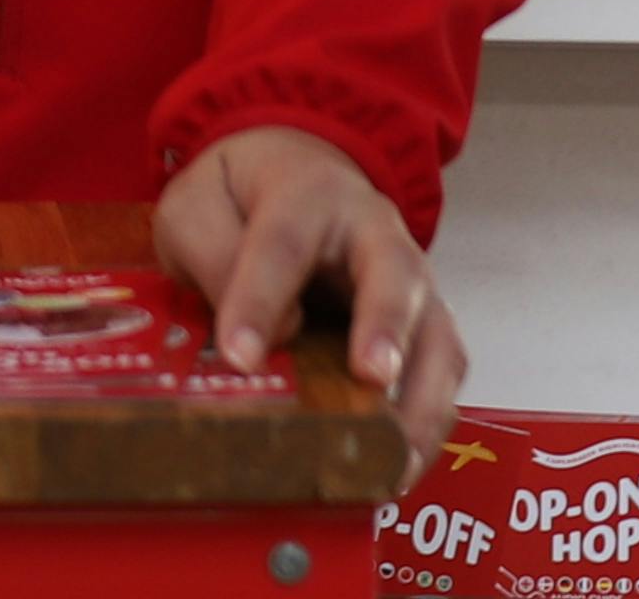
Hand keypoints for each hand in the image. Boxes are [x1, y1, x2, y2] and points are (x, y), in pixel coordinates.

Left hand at [158, 124, 459, 463]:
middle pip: (393, 273)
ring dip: (421, 398)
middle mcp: (373, 231)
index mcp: (306, 193)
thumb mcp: (196, 206)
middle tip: (372, 376)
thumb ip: (211, 253)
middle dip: (385, 325)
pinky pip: (441, 371)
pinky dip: (427, 422)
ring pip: (435, 332)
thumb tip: (257, 339)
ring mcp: (408, 279)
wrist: (297, 171)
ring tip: (392, 461)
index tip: (240, 357)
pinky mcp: (423, 323)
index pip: (282, 243)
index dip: (260, 300)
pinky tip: (396, 468)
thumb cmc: (242, 199)